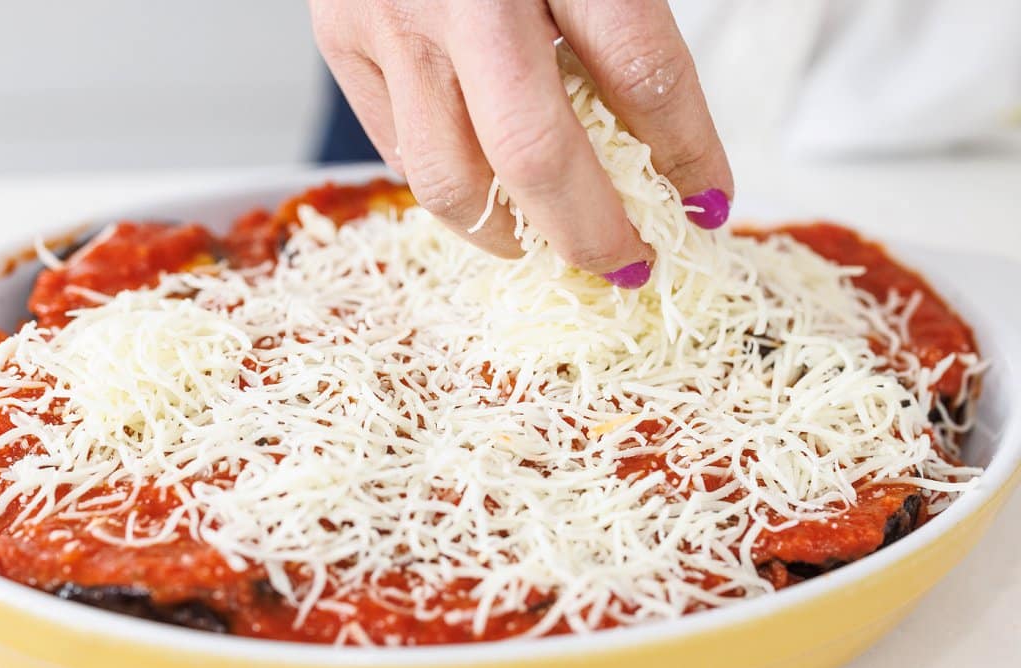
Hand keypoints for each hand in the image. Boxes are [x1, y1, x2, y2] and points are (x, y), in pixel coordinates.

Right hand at [309, 0, 732, 285]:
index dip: (687, 153)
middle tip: (628, 263)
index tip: (708, 200)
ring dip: (512, 234)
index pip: (642, 71)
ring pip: (450, 180)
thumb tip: (655, 136)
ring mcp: (387, 19)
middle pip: (536, 155)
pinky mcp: (339, 38)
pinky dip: (453, 191)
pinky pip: (400, 153)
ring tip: (546, 244)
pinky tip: (487, 192)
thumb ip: (621, 15)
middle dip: (594, 232)